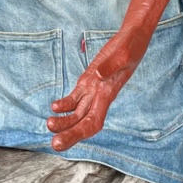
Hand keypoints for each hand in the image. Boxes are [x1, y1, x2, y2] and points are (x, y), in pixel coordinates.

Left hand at [47, 36, 138, 151]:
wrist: (132, 38)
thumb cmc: (131, 46)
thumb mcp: (123, 53)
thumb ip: (111, 66)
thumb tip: (98, 76)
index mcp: (108, 93)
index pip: (94, 121)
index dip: (80, 133)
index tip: (65, 139)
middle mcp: (100, 96)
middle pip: (84, 122)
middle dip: (70, 135)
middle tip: (55, 145)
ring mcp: (93, 89)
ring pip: (77, 113)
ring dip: (64, 122)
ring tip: (49, 124)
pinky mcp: (88, 81)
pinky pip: (75, 98)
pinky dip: (65, 104)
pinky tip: (54, 107)